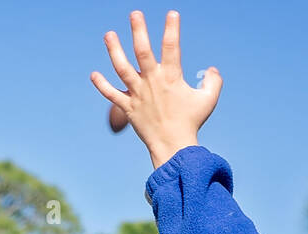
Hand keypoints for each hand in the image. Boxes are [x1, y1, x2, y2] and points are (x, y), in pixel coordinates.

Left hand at [91, 10, 221, 168]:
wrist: (173, 146)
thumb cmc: (191, 123)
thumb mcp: (208, 100)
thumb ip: (213, 81)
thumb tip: (211, 69)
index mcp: (171, 78)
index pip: (171, 47)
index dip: (172, 29)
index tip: (172, 13)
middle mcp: (152, 82)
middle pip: (142, 52)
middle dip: (138, 31)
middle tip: (134, 13)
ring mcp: (138, 94)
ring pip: (123, 69)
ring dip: (114, 51)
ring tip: (108, 34)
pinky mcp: (128, 108)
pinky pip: (112, 95)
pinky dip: (102, 85)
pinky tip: (93, 74)